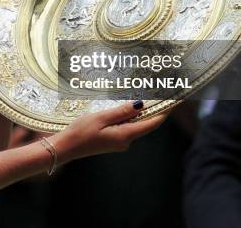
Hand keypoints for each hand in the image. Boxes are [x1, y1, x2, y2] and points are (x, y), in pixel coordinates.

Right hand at [48, 102, 165, 164]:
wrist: (66, 147)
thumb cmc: (80, 132)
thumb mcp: (101, 117)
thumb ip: (121, 112)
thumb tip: (141, 105)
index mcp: (125, 135)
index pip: (152, 123)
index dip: (164, 112)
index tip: (174, 100)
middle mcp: (126, 141)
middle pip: (146, 123)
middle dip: (154, 109)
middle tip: (161, 92)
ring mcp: (119, 142)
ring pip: (136, 125)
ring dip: (141, 112)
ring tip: (145, 95)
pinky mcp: (113, 141)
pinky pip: (127, 127)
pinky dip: (130, 117)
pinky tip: (127, 107)